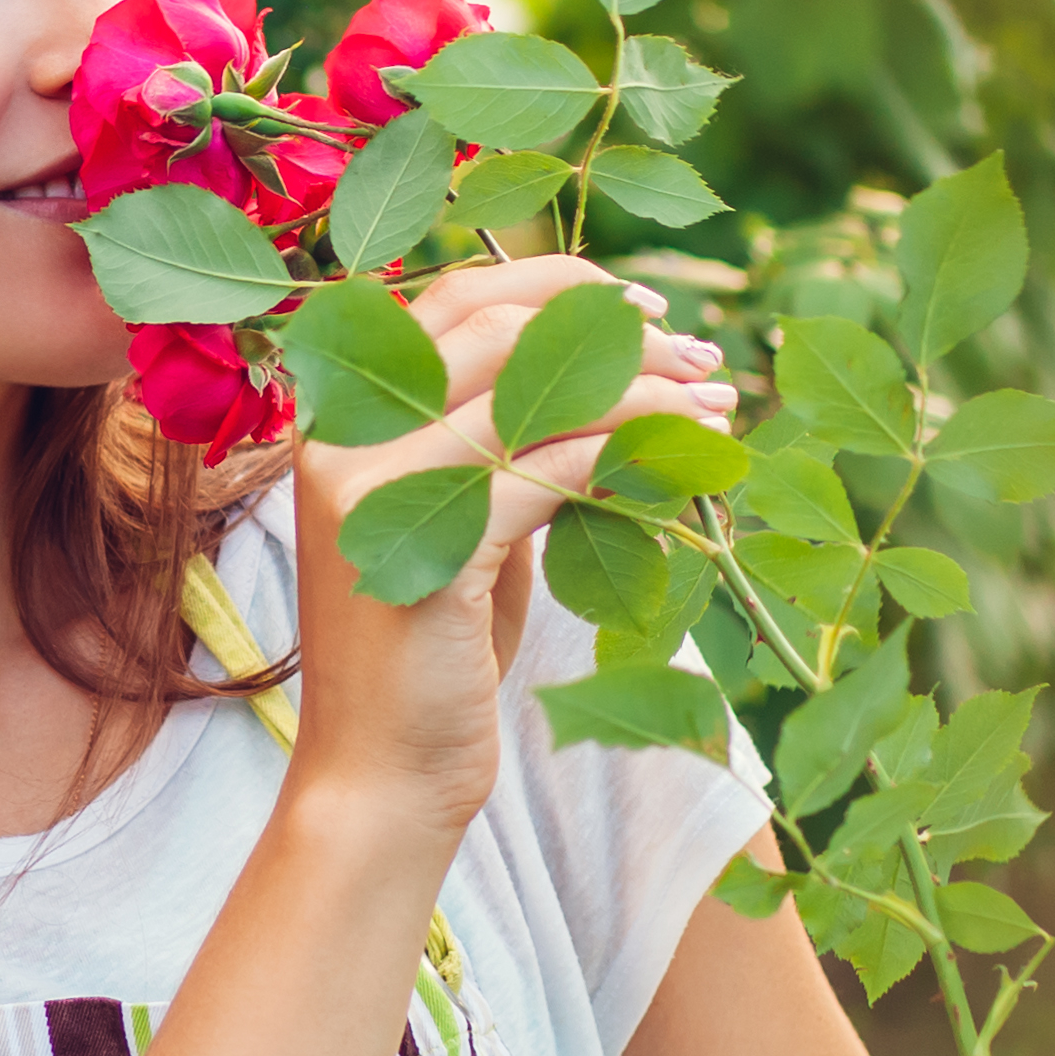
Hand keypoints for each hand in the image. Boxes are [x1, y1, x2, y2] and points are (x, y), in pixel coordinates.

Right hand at [285, 254, 734, 834]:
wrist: (382, 773)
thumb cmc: (433, 652)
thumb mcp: (466, 524)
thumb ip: (503, 445)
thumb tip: (609, 374)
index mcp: (341, 415)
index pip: (449, 300)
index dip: (554, 283)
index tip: (643, 305)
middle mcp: (341, 436)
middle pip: (489, 323)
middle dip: (610, 325)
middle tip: (699, 355)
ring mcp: (372, 490)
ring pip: (529, 387)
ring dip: (640, 385)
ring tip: (713, 406)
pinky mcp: (425, 548)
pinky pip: (545, 469)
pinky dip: (625, 452)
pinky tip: (679, 464)